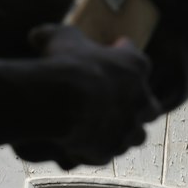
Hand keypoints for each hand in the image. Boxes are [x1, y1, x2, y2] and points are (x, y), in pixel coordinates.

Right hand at [11, 23, 160, 168]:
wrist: (60, 102)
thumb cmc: (65, 64)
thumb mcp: (59, 38)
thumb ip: (54, 35)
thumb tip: (37, 35)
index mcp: (136, 66)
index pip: (138, 62)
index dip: (123, 59)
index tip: (112, 57)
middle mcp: (141, 100)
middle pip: (149, 106)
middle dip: (136, 106)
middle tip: (117, 102)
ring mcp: (128, 129)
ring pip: (135, 135)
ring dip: (122, 132)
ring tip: (103, 129)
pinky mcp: (112, 150)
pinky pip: (107, 152)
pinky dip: (97, 149)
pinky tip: (82, 145)